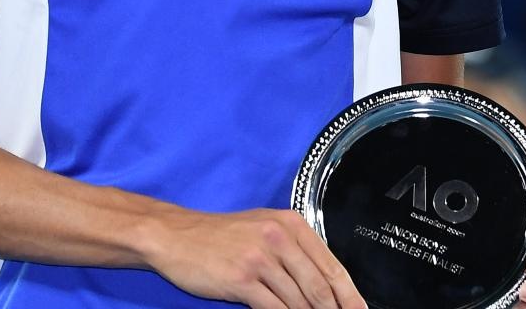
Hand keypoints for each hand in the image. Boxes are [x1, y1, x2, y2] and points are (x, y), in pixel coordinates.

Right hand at [142, 207, 364, 308]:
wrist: (177, 236)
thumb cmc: (221, 236)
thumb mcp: (264, 229)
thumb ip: (294, 251)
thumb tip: (323, 283)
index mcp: (292, 225)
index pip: (331, 265)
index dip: (349, 294)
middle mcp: (280, 238)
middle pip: (320, 285)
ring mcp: (261, 258)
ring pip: (299, 299)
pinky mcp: (242, 279)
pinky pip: (274, 308)